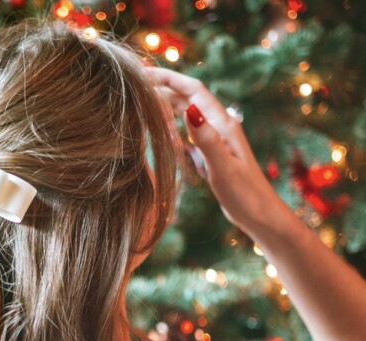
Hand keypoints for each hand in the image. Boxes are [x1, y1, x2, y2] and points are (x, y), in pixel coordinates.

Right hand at [145, 66, 282, 232]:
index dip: (168, 78)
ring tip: (143, 102)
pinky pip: (188, 134)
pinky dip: (173, 127)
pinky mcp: (212, 155)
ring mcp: (215, 140)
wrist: (259, 214)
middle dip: (163, 87)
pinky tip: (163, 131)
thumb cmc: (244, 194)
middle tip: (135, 85)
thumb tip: (189, 110)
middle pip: (188, 98)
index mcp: (222, 125)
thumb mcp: (223, 167)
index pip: (192, 90)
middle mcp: (218, 127)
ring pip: (187, 114)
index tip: (143, 71)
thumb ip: (206, 139)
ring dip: (167, 105)